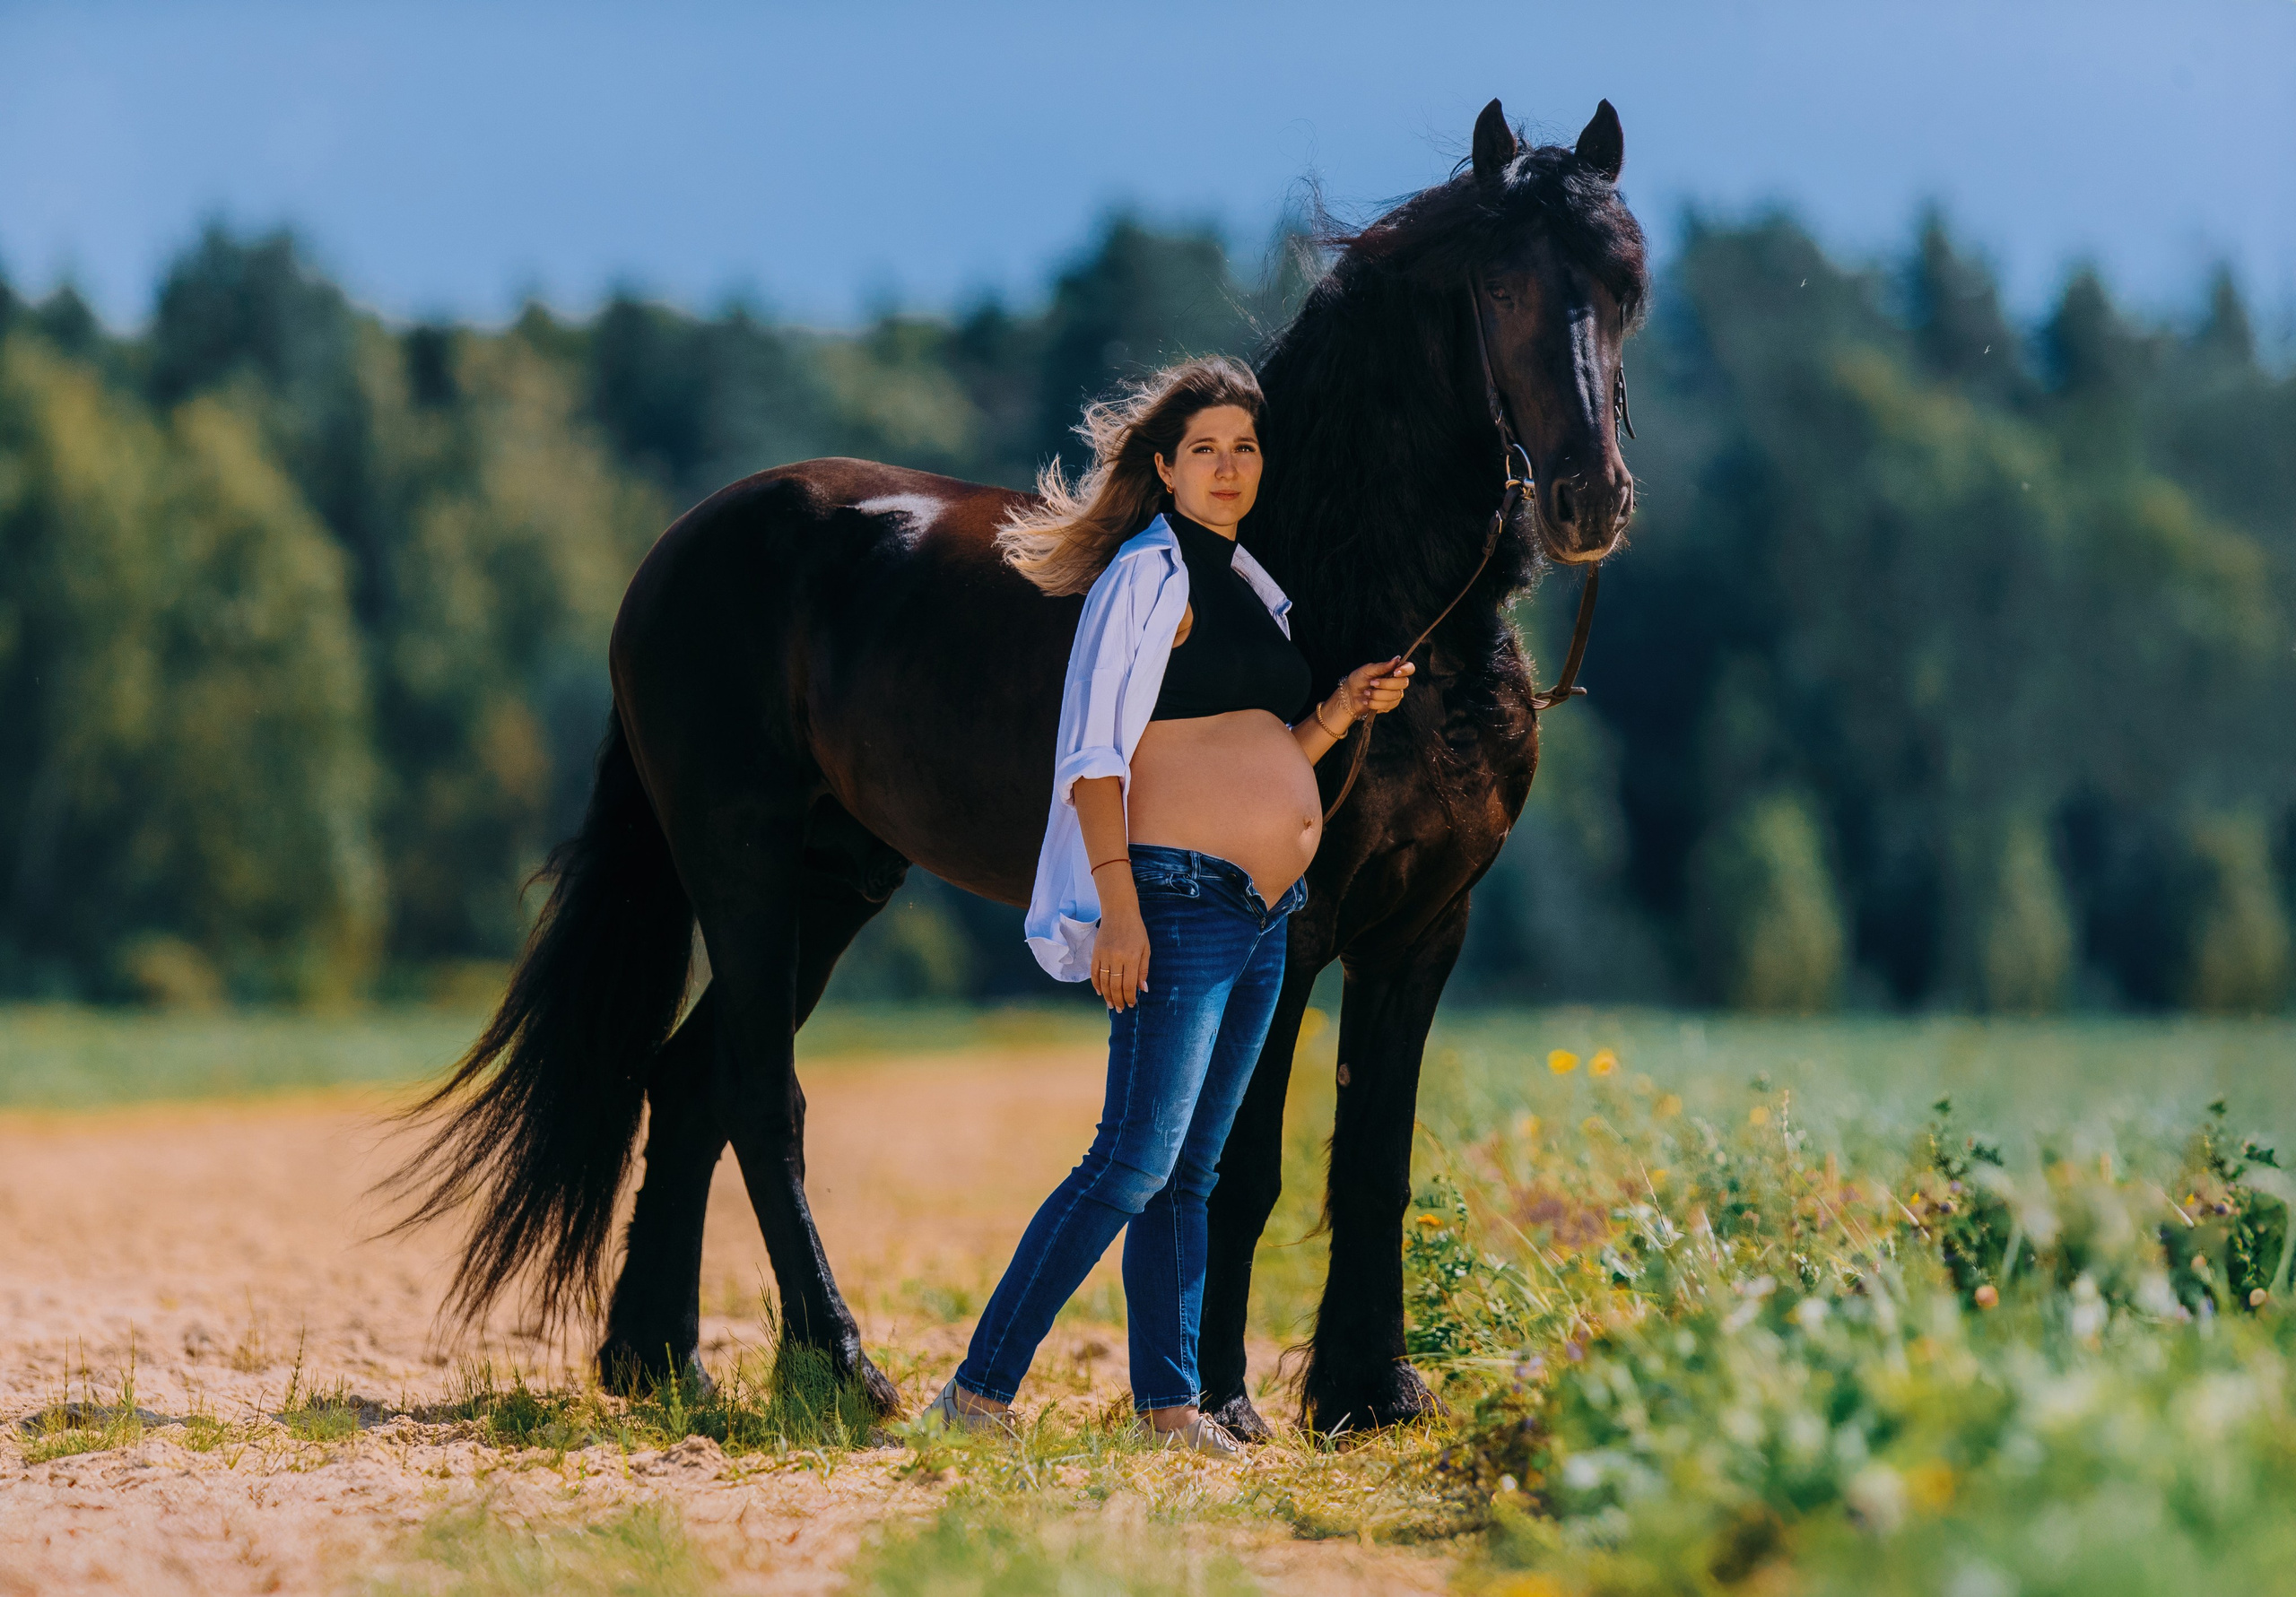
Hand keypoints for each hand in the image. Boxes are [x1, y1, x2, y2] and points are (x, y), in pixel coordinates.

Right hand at [1092, 896, 1150, 1010]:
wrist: (1119, 912)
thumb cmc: (1136, 930)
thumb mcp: (1145, 949)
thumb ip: (1143, 970)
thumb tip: (1143, 989)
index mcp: (1131, 957)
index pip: (1129, 984)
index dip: (1130, 997)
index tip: (1131, 1004)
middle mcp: (1117, 958)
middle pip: (1115, 985)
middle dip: (1118, 999)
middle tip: (1121, 1009)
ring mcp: (1104, 955)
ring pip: (1104, 981)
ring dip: (1107, 995)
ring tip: (1111, 1004)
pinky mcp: (1096, 952)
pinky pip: (1094, 972)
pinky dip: (1096, 983)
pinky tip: (1100, 992)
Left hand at [1325, 657, 1415, 725]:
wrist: (1350, 696)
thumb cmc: (1358, 680)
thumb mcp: (1367, 670)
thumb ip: (1382, 666)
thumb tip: (1397, 659)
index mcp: (1393, 670)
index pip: (1409, 668)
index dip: (1405, 670)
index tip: (1395, 672)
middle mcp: (1397, 682)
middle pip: (1403, 683)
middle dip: (1386, 684)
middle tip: (1372, 683)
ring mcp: (1395, 695)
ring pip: (1395, 696)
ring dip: (1378, 695)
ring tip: (1366, 692)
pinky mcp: (1390, 705)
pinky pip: (1388, 705)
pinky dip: (1375, 703)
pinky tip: (1367, 700)